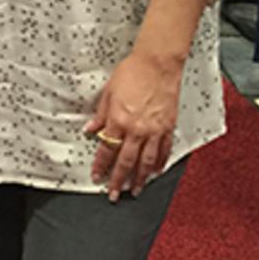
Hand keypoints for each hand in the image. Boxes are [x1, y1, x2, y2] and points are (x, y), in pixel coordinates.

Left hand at [85, 48, 183, 201]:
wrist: (157, 64)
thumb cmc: (132, 73)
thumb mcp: (108, 92)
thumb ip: (100, 114)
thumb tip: (90, 129)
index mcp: (119, 120)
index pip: (107, 150)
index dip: (101, 166)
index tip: (97, 177)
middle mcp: (137, 129)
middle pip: (126, 162)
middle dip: (118, 180)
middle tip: (114, 195)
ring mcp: (154, 130)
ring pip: (146, 162)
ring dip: (140, 178)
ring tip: (135, 191)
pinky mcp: (168, 127)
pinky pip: (164, 151)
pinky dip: (160, 164)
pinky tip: (156, 172)